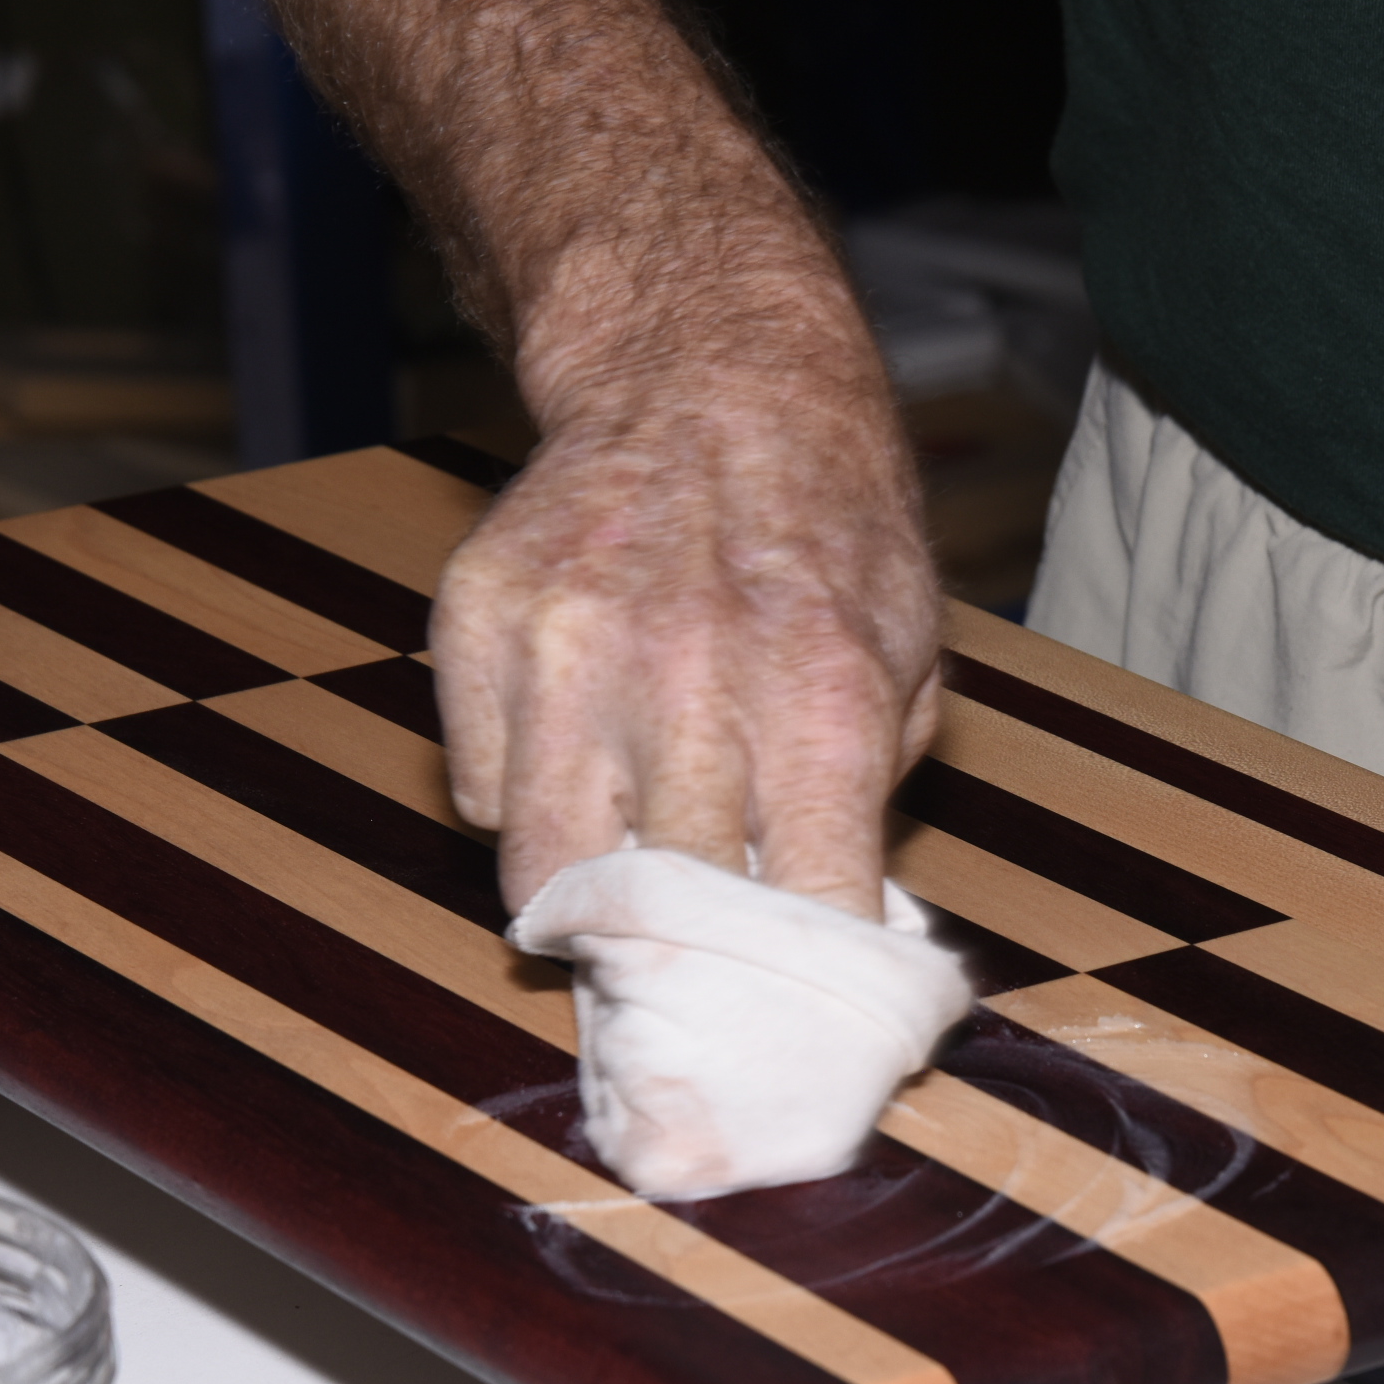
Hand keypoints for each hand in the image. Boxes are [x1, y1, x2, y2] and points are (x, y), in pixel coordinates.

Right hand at [432, 267, 941, 922]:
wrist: (710, 372)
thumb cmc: (826, 525)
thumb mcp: (906, 651)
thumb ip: (874, 790)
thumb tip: (839, 929)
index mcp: (819, 697)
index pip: (804, 911)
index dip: (798, 984)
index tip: (792, 1011)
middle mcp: (688, 679)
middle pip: (662, 915)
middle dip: (683, 962)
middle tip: (693, 972)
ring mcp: (566, 650)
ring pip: (540, 873)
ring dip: (584, 899)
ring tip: (624, 881)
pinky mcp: (477, 621)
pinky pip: (479, 789)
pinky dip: (522, 801)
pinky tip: (575, 757)